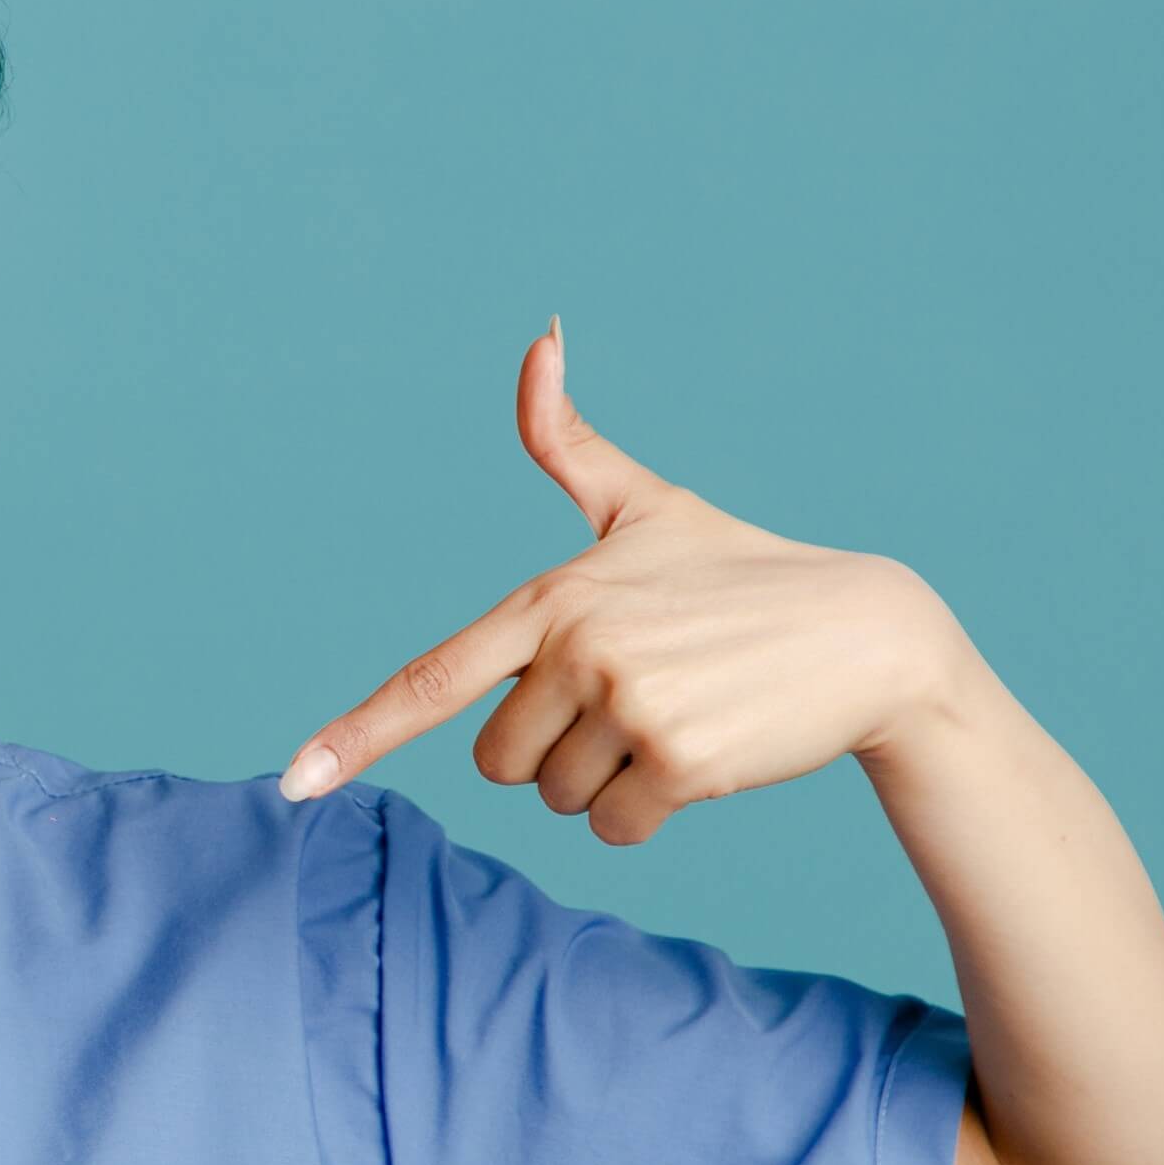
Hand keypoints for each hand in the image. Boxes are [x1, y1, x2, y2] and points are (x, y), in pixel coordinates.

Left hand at [277, 319, 972, 844]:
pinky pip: (615, 828)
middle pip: (499, 763)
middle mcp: (577, 649)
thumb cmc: (742, 573)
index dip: (357, 734)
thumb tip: (539, 336)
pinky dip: (649, 812)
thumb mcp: (646, 507)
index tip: (295, 781)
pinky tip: (703, 757)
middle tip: (631, 700)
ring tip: (674, 717)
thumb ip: (571, 442)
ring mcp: (628, 705)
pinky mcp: (678, 762)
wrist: (868, 635)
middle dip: (555, 750)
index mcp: (550, 597)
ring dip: (607, 781)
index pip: (433, 679)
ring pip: (556, 798)